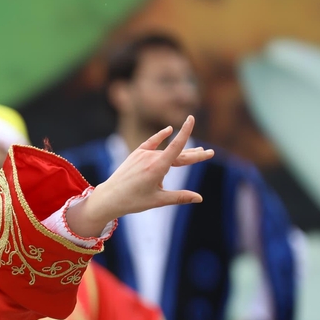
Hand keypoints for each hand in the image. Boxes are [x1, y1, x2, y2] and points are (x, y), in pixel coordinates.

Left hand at [66, 116, 214, 237]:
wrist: (109, 197)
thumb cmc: (133, 201)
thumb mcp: (158, 200)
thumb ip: (180, 197)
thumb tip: (200, 198)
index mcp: (157, 168)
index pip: (176, 147)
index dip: (185, 132)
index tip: (191, 118)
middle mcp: (150, 157)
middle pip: (177, 153)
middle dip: (194, 154)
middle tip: (210, 153)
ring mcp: (142, 154)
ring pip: (166, 153)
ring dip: (179, 157)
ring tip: (197, 152)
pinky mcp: (135, 154)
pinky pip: (151, 143)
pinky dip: (160, 137)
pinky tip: (169, 129)